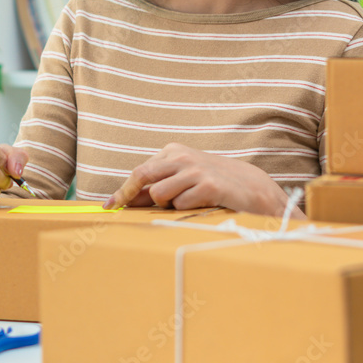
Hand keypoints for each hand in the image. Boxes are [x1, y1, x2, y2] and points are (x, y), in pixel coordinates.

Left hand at [103, 143, 304, 218]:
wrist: (253, 189)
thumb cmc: (214, 184)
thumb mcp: (185, 178)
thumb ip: (160, 186)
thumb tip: (128, 200)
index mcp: (174, 151)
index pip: (140, 171)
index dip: (123, 190)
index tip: (109, 205)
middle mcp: (182, 157)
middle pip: (142, 177)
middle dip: (129, 196)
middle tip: (120, 210)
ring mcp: (196, 170)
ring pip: (160, 195)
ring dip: (167, 206)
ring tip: (187, 204)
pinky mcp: (209, 186)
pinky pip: (181, 205)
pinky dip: (186, 211)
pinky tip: (202, 206)